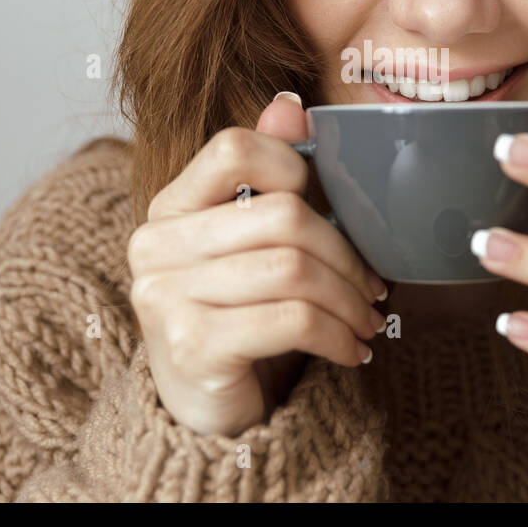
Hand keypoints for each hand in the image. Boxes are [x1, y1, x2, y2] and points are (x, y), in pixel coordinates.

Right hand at [127, 94, 387, 437]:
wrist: (207, 419)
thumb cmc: (240, 322)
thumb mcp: (254, 249)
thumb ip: (268, 178)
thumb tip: (289, 107)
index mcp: (169, 208)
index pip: (234, 148)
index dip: (294, 167)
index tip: (330, 208)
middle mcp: (154, 245)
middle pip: (281, 214)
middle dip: (345, 253)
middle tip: (373, 286)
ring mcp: (165, 295)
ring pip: (294, 268)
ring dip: (349, 299)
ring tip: (367, 319)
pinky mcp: (191, 345)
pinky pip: (292, 318)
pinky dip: (338, 334)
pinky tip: (352, 350)